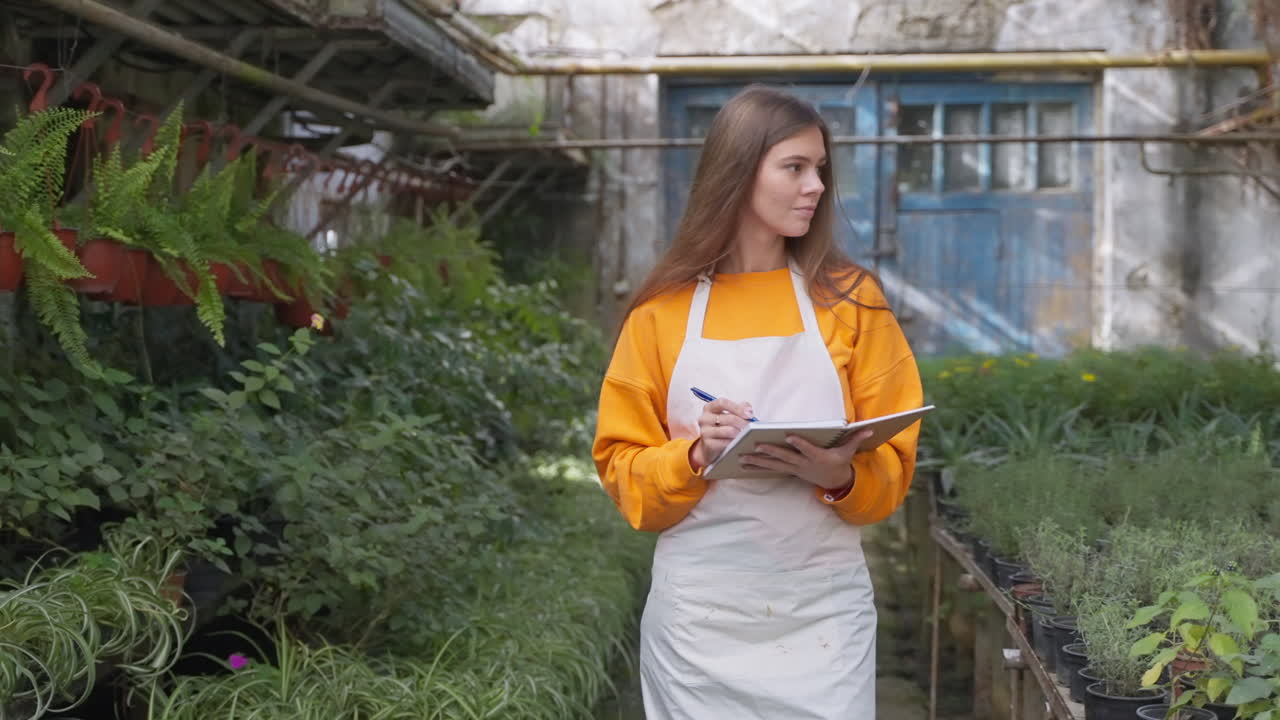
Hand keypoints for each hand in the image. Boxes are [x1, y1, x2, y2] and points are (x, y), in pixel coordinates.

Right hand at [689, 397, 754, 469]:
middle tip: (752, 428)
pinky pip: (726, 443)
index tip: (749, 414)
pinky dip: (736, 443)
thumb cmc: (723, 428)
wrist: (711, 447)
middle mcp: (704, 418)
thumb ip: (740, 408)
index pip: (722, 403)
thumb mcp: (730, 415)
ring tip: (747, 435)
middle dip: (743, 423)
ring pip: (729, 431)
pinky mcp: (708, 444)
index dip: (737, 408)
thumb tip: (749, 411)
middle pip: (728, 418)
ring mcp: (705, 432)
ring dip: (741, 433)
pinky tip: (740, 443)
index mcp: (709, 408)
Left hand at [740, 429, 873, 489]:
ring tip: (741, 457)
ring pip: (774, 465)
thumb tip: (869, 428)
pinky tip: (743, 463)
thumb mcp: (848, 451)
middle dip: (771, 452)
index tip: (790, 435)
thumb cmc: (840, 462)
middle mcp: (804, 464)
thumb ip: (856, 438)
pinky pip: (771, 468)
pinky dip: (757, 466)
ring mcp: (795, 469)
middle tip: (756, 445)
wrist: (835, 482)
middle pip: (786, 457)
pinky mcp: (789, 471)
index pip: (808, 449)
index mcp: (818, 457)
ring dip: (757, 461)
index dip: (800, 443)